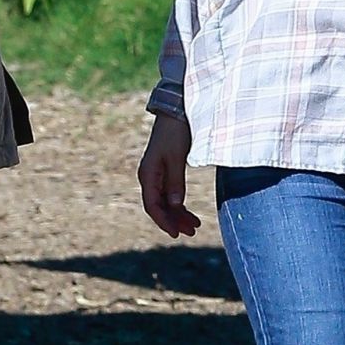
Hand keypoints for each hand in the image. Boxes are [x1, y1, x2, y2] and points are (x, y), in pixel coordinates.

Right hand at [138, 112, 200, 237]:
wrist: (177, 111)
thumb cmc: (175, 132)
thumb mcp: (177, 157)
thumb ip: (175, 181)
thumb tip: (176, 205)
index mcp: (148, 174)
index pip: (153, 206)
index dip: (164, 221)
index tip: (176, 233)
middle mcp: (150, 177)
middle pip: (160, 207)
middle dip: (175, 221)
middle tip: (192, 232)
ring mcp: (157, 175)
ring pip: (166, 202)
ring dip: (179, 215)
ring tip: (195, 226)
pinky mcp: (166, 172)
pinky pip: (171, 194)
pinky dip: (180, 205)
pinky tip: (190, 213)